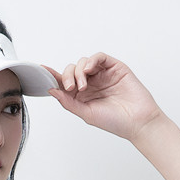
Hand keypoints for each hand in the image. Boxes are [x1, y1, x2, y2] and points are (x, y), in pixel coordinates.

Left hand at [42, 53, 162, 141]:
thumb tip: (52, 90)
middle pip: (71, 70)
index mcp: (82, 96)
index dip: (53, 76)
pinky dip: (91, 61)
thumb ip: (68, 102)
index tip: (42, 71)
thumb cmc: (114, 122)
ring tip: (83, 86)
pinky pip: (99, 57)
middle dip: (67, 76)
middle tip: (71, 88)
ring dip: (78, 71)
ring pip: (83, 62)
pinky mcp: (114, 67)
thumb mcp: (86, 114)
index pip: (65, 82)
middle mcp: (91, 84)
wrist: (137, 122)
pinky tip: (88, 70)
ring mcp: (102, 75)